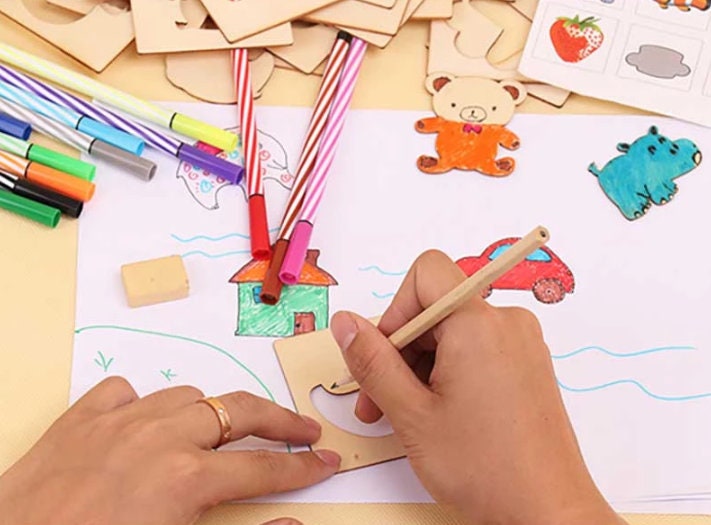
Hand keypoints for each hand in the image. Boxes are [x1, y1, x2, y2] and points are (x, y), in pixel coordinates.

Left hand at [0, 378, 339, 524]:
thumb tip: (294, 524)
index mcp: (187, 478)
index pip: (264, 469)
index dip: (302, 468)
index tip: (325, 463)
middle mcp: (160, 437)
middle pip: (239, 412)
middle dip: (279, 420)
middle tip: (303, 430)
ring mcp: (119, 421)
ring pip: (186, 395)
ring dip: (211, 413)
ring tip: (220, 431)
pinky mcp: (81, 419)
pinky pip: (124, 392)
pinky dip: (143, 403)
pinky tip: (143, 422)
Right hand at [330, 250, 623, 524]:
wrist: (547, 513)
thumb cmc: (486, 469)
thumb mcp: (411, 414)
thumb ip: (372, 362)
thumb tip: (346, 322)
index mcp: (478, 324)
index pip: (426, 273)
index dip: (396, 310)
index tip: (384, 354)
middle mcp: (506, 324)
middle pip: (435, 309)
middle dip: (400, 350)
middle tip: (379, 401)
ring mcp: (520, 345)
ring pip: (452, 334)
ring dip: (419, 368)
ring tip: (404, 416)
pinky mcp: (526, 366)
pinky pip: (475, 350)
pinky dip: (448, 373)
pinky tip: (435, 414)